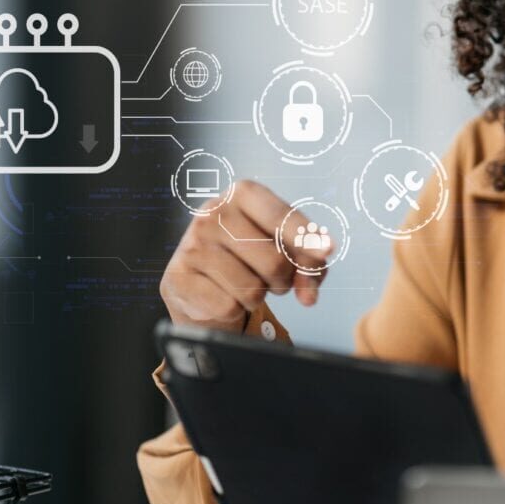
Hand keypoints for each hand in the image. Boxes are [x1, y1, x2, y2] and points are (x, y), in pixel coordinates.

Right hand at [160, 179, 331, 330]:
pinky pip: (228, 307)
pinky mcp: (178, 276)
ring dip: (259, 297)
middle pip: (274, 262)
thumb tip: (309, 293)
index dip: (307, 239)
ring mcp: (192, 244)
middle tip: (275, 279)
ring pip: (252, 289)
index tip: (326, 251)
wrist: (201, 279)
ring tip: (247, 284)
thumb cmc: (249, 256)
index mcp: (243, 193)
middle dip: (284, 281)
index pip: (283, 217)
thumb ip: (307, 263)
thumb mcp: (283, 245)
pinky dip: (234, 310)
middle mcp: (213, 212)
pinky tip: (224, 295)